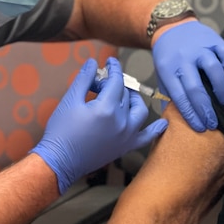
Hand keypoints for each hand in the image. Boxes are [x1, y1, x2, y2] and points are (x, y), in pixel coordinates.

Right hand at [31, 57, 167, 193]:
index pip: (116, 81)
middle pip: (126, 95)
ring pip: (139, 111)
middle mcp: (121, 122)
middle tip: (102, 83)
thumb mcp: (70, 100)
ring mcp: (126, 136)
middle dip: (116, 84)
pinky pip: (146, 137)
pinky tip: (163, 123)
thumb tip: (93, 62)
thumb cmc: (61, 131)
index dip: (113, 68)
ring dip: (134, 99)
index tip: (110, 62)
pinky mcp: (125, 147)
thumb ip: (84, 79)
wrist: (59, 161)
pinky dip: (155, 130)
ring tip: (124, 95)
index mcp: (107, 108)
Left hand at [151, 20, 223, 131]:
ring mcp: (199, 47)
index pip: (180, 97)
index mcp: (168, 69)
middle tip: (214, 123)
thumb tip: (173, 123)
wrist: (172, 27)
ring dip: (222, 89)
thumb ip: (169, 97)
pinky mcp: (214, 39)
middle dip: (206, 109)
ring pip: (214, 69)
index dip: (191, 115)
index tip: (200, 127)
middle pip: (196, 87)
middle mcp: (184, 58)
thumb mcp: (162, 76)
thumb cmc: (168, 57)